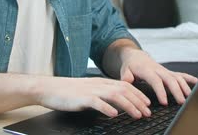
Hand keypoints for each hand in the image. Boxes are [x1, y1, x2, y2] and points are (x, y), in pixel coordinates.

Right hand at [35, 76, 151, 118]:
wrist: (50, 88)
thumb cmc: (68, 92)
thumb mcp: (90, 91)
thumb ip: (103, 95)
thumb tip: (116, 105)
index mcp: (101, 82)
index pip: (125, 86)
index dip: (138, 94)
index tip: (147, 103)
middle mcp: (99, 84)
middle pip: (124, 90)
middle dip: (138, 101)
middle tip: (148, 112)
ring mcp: (91, 91)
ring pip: (115, 95)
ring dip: (128, 105)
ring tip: (137, 114)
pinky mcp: (82, 98)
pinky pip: (97, 102)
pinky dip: (107, 108)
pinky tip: (114, 115)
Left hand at [119, 49, 197, 105]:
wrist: (136, 56)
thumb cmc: (131, 65)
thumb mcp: (125, 69)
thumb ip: (126, 75)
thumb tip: (128, 80)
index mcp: (148, 70)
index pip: (156, 81)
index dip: (161, 91)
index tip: (165, 102)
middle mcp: (159, 70)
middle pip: (170, 80)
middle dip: (177, 91)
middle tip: (181, 103)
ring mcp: (165, 71)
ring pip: (178, 78)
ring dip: (185, 87)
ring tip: (189, 98)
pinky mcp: (169, 72)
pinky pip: (181, 74)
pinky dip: (190, 78)